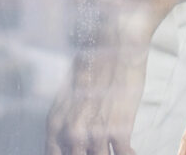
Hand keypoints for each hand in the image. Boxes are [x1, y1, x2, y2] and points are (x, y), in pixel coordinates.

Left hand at [46, 40, 148, 154]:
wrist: (116, 42)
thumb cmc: (94, 61)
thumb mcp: (70, 91)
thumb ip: (68, 116)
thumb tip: (72, 132)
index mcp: (56, 121)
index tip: (81, 151)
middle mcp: (72, 131)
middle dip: (90, 153)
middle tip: (100, 147)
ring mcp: (95, 132)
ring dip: (108, 153)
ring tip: (115, 148)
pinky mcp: (119, 129)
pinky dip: (127, 154)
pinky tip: (129, 150)